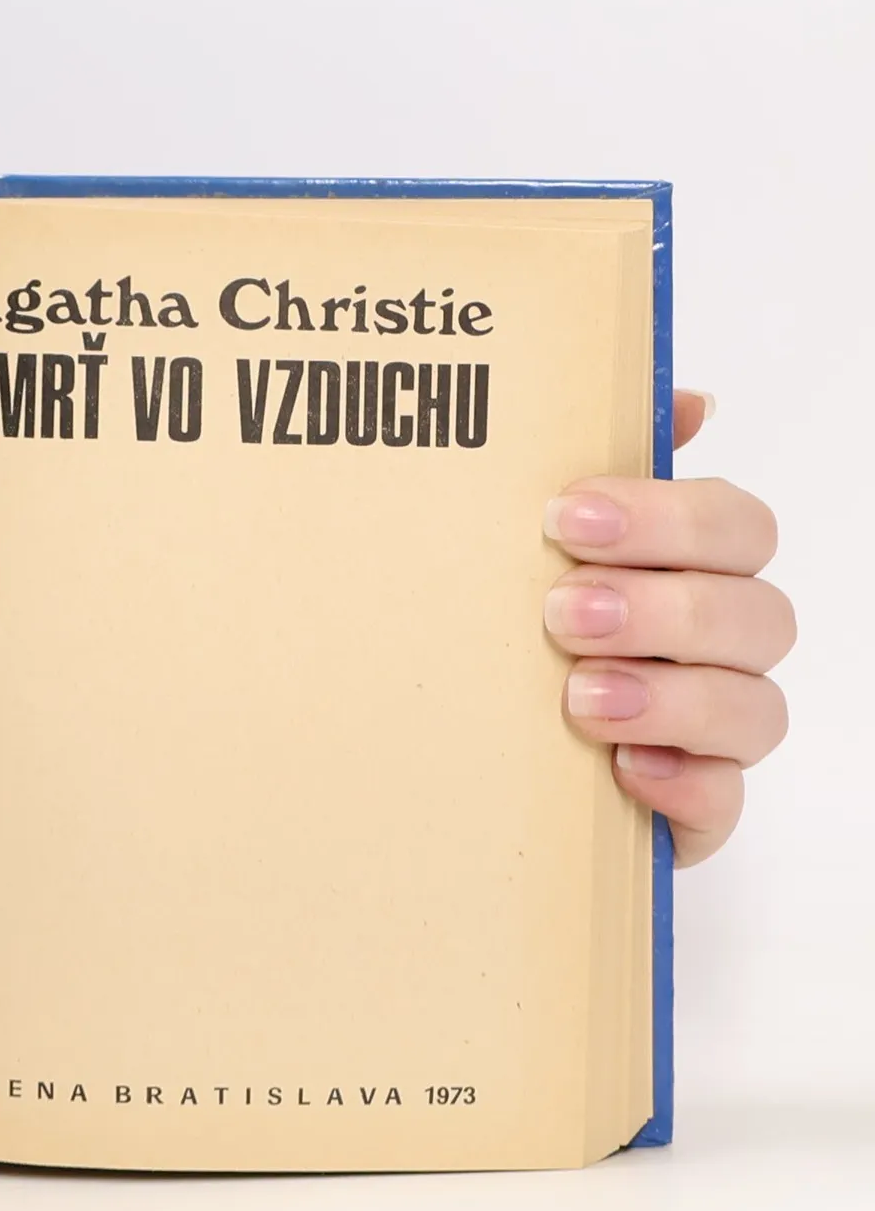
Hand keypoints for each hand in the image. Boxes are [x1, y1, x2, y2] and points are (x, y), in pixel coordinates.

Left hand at [543, 391, 793, 866]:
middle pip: (755, 613)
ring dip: (670, 695)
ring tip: (578, 695)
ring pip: (753, 709)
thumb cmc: (510, 634)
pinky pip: (722, 803)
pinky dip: (681, 784)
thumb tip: (686, 398)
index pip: (734, 526)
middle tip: (563, 611)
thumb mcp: (526, 548)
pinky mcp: (690, 812)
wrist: (454, 757)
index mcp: (690, 573)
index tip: (567, 515)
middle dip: (663, 607)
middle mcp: (716, 651)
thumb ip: (592, 466)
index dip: (666, 516)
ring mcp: (711, 736)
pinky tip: (623, 769)